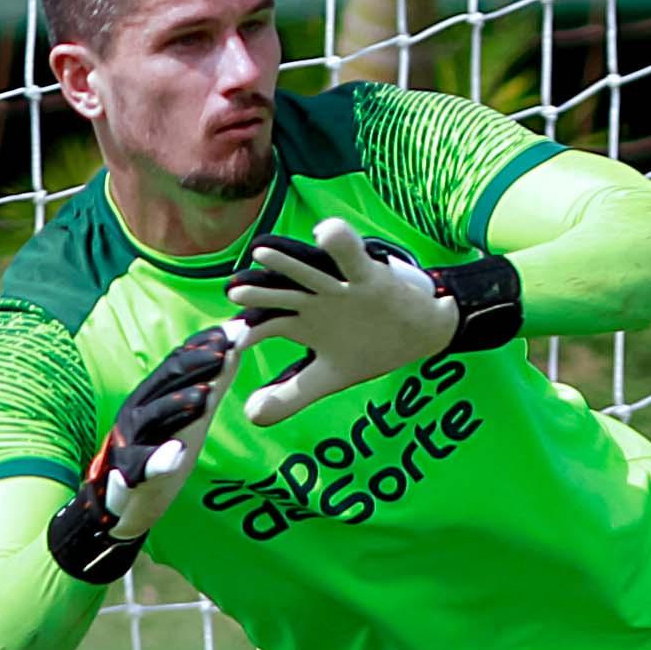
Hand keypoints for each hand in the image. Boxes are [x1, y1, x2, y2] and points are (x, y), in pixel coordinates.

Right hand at [45, 321, 242, 581]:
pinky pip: (142, 467)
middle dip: (195, 364)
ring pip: (151, 419)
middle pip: (165, 382)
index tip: (236, 329)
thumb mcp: (189, 416)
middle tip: (226, 350)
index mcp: (153, 396)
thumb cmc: (158, 450)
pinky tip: (177, 455)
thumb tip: (235, 348)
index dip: (205, 344)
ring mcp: (131, 443)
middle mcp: (138, 413)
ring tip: (204, 397)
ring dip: (177, 405)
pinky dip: (158, 460)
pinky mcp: (129, 477)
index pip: (179, 362)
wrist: (120, 502)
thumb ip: (210, 384)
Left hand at [226, 217, 522, 425]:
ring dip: (288, 263)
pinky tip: (324, 233)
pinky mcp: (368, 276)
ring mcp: (340, 286)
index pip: (267, 324)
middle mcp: (315, 300)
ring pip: (310, 272)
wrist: (422, 330)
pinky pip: (352, 256)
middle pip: (282, 294)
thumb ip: (292, 396)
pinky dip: (340, 243)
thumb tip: (251, 416)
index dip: (247, 331)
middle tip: (234, 292)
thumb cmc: (371, 348)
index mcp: (303, 323)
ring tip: (263, 252)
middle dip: (259, 293)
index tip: (228, 344)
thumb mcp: (329, 378)